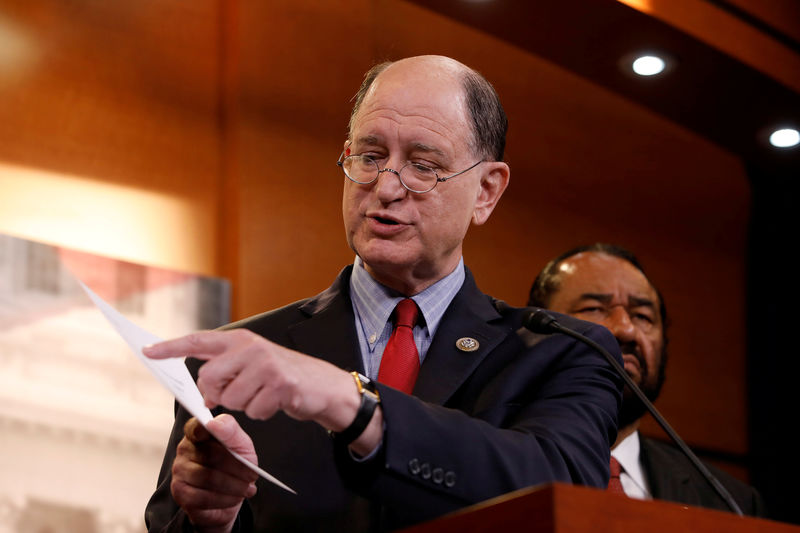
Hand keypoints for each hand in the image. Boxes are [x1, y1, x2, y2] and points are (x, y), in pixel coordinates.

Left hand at [143, 329, 382, 453]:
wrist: (322, 385)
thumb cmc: (282, 377)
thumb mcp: (253, 365)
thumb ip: (226, 372)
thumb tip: (203, 394)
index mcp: (241, 340)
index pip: (199, 341)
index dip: (172, 347)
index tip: (148, 351)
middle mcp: (252, 348)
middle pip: (209, 378)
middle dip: (217, 394)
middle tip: (237, 392)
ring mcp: (267, 365)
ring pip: (231, 399)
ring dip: (244, 405)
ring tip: (263, 395)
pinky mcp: (280, 384)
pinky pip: (254, 411)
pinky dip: (263, 413)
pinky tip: (276, 402)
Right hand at [171, 415, 257, 532]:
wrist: (231, 495)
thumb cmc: (235, 465)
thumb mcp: (241, 445)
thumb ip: (231, 431)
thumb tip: (215, 423)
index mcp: (198, 431)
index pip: (198, 426)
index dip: (210, 431)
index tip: (224, 438)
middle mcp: (185, 449)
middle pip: (211, 455)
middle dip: (237, 468)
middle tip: (252, 476)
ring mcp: (180, 471)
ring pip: (208, 478)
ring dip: (234, 486)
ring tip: (247, 489)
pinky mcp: (180, 492)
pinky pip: (203, 497)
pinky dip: (225, 499)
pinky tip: (235, 498)